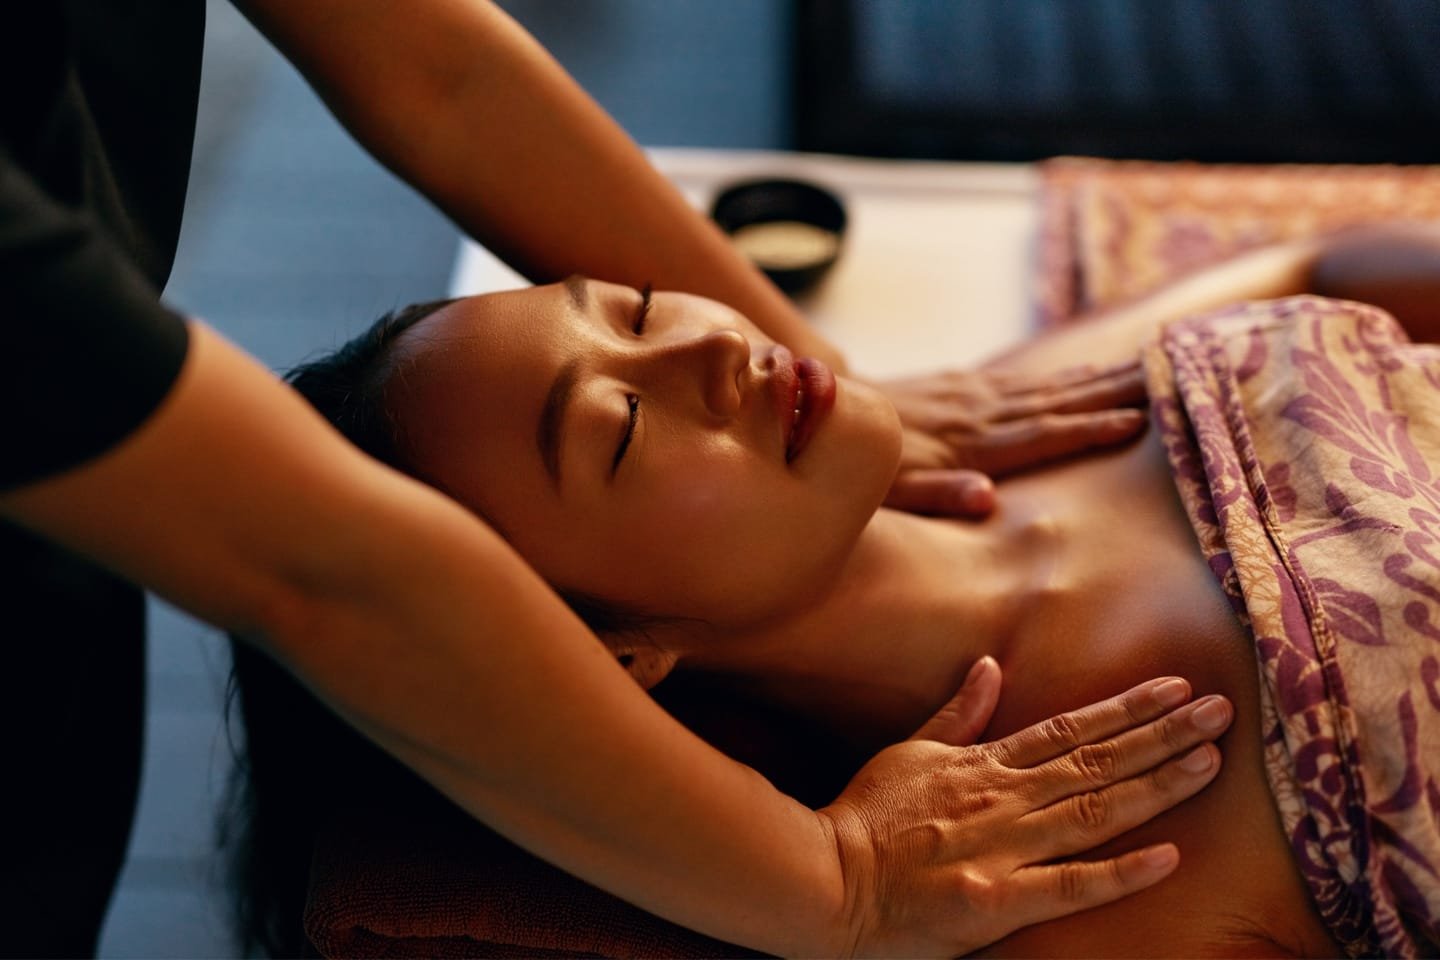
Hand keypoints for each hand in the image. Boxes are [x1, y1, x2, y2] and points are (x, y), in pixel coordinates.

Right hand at [817, 661, 1230, 956]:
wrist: (827, 878)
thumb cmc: (866, 816)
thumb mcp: (908, 750)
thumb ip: (958, 714)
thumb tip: (991, 665)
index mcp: (985, 765)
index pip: (1071, 730)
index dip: (1128, 710)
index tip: (1178, 690)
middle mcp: (1005, 798)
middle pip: (1098, 761)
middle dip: (1164, 735)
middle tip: (1224, 712)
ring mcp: (1003, 847)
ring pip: (1095, 810)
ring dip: (1158, 784)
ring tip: (1212, 761)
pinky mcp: (996, 900)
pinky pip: (1068, 885)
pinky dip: (1120, 872)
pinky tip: (1169, 857)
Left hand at [875, 362, 1147, 517]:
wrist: (814, 412)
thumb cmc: (856, 469)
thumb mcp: (888, 492)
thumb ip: (935, 495)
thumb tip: (986, 499)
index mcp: (968, 444)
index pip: (1041, 435)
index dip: (1090, 428)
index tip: (1141, 419)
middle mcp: (976, 413)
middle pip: (1057, 402)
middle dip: (1115, 391)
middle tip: (1174, 377)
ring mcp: (969, 396)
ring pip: (1047, 386)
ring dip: (1099, 377)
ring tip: (1151, 366)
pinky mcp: (958, 387)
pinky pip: (1022, 381)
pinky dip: (1061, 376)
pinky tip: (1085, 371)